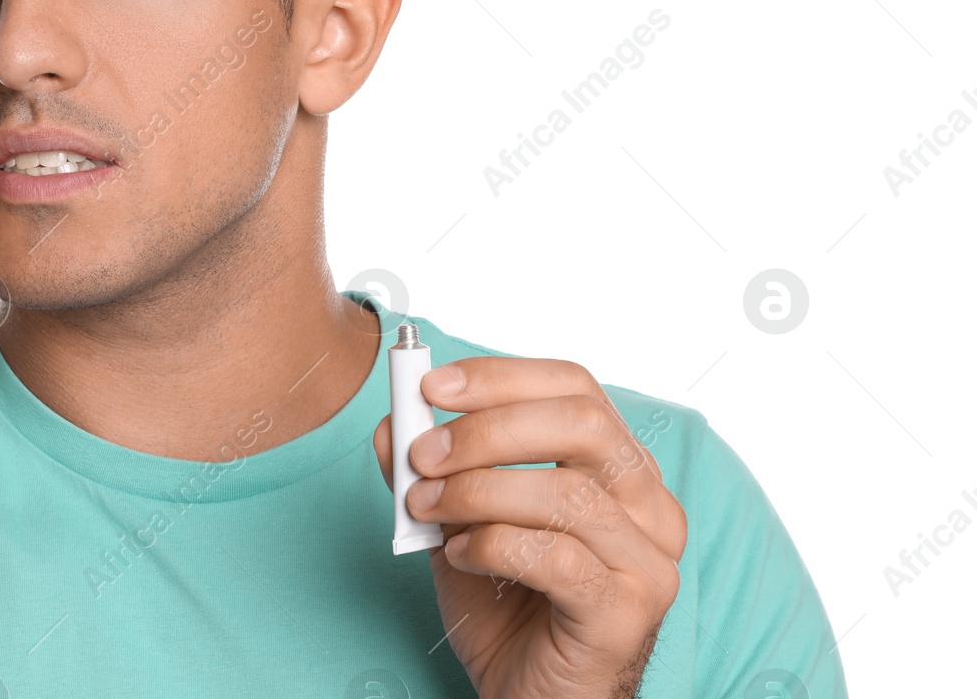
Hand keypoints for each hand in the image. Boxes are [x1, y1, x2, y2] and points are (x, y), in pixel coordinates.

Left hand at [373, 358, 688, 697]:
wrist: (530, 695)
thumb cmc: (505, 605)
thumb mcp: (456, 522)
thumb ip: (430, 470)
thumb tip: (393, 420)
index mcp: (619, 467)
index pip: (575, 388)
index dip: (501, 377)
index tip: (432, 386)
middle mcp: (650, 506)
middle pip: (582, 424)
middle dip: (488, 429)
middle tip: (424, 453)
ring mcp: (649, 560)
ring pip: (566, 492)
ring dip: (478, 490)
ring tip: (427, 508)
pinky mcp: (629, 612)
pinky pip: (557, 557)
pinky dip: (494, 544)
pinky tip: (460, 553)